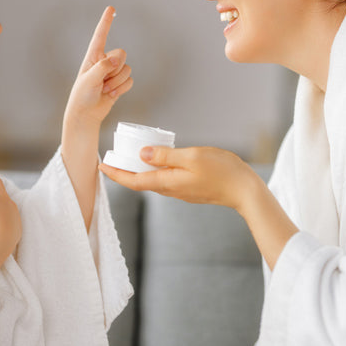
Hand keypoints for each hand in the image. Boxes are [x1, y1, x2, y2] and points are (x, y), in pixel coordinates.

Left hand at [64, 6, 132, 128]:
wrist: (86, 115)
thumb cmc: (82, 96)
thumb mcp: (89, 79)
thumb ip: (103, 67)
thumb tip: (117, 59)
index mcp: (93, 56)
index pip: (100, 35)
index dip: (106, 22)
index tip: (111, 8)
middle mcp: (104, 61)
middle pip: (122, 54)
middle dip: (115, 69)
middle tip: (103, 81)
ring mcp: (113, 72)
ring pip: (127, 69)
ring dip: (117, 82)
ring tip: (104, 90)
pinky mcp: (119, 83)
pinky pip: (130, 81)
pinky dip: (122, 89)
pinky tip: (110, 94)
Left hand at [100, 147, 298, 268]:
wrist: (244, 190)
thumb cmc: (221, 171)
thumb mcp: (191, 157)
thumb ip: (166, 156)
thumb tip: (142, 154)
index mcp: (167, 182)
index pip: (133, 181)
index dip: (115, 174)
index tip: (101, 167)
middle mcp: (170, 189)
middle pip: (140, 182)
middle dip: (124, 172)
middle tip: (112, 159)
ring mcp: (180, 191)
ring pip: (153, 181)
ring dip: (139, 171)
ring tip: (130, 157)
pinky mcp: (189, 189)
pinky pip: (165, 179)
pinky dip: (155, 170)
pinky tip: (158, 160)